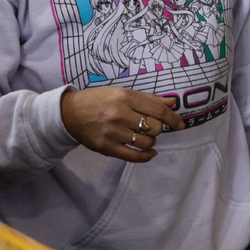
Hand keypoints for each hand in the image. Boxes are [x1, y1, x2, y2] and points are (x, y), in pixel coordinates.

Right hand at [60, 86, 183, 161]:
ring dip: (150, 142)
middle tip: (150, 126)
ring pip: (146, 143)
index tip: (180, 124)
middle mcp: (120, 114)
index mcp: (125, 97)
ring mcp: (113, 132)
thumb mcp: (122, 93)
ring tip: (143, 136)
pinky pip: (133, 156)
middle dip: (157, 129)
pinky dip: (146, 156)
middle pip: (154, 128)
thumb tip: (172, 102)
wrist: (70, 113)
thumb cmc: (99, 100)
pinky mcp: (106, 147)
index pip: (158, 110)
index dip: (173, 118)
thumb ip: (148, 99)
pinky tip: (150, 153)